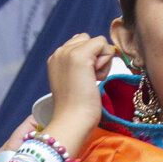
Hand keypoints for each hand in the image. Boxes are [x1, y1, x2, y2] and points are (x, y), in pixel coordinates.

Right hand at [43, 34, 116, 160]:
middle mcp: (59, 52)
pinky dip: (106, 61)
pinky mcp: (80, 55)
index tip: (83, 80)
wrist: (72, 122)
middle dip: (95, 57)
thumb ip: (81, 66)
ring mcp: (68, 52)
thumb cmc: (76, 110)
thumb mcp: (75, 82)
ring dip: (102, 60)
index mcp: (55, 59)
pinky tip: (96, 78)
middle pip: (89, 40)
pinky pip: (104, 44)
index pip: (80, 43)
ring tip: (91, 80)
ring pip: (98, 41)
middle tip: (89, 80)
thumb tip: (98, 57)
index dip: (89, 60)